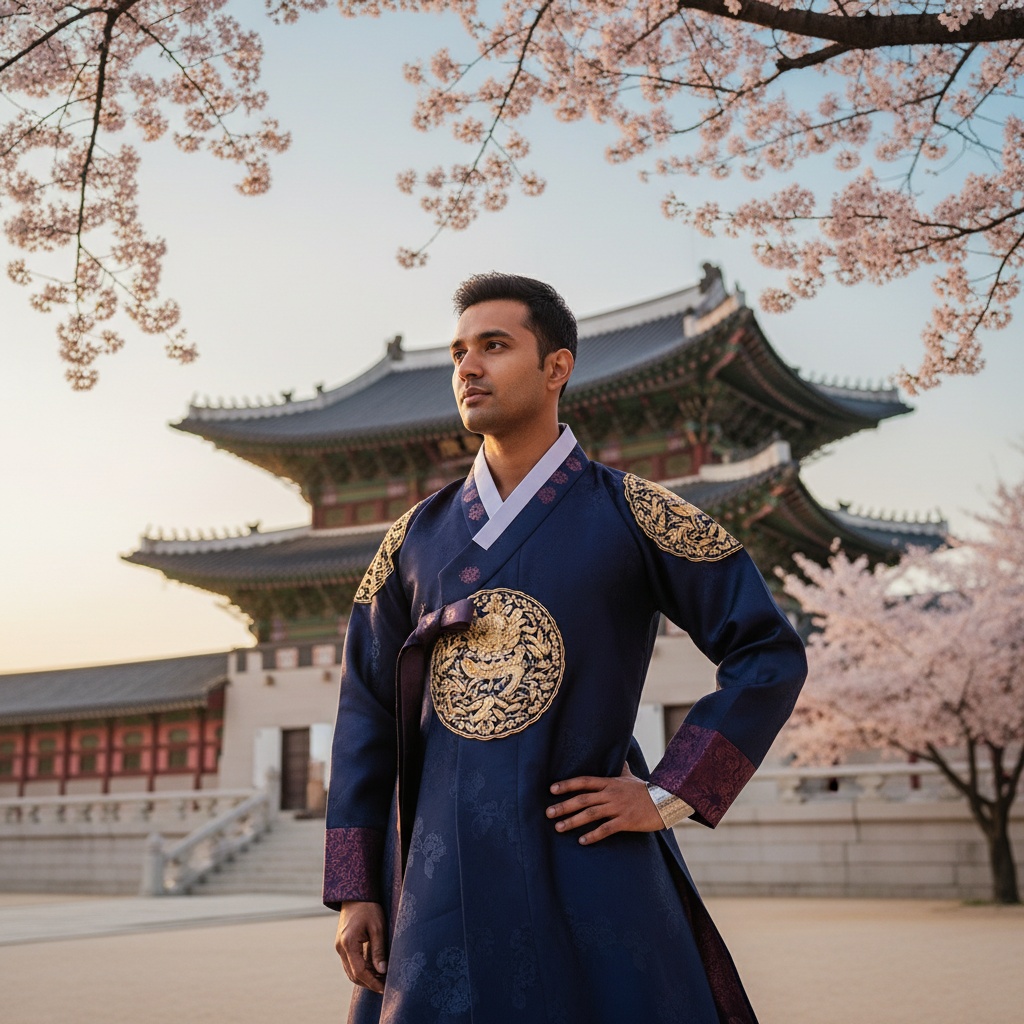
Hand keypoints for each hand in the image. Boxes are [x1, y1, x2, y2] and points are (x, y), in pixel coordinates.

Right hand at [335, 900, 387, 993]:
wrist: (355, 895)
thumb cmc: (368, 908)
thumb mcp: (377, 927)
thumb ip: (379, 950)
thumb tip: (382, 971)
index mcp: (348, 943)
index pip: (359, 971)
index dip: (372, 982)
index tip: (384, 988)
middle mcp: (340, 948)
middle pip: (353, 974)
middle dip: (369, 982)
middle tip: (385, 986)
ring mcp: (340, 947)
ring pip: (351, 971)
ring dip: (365, 977)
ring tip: (381, 979)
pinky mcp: (342, 945)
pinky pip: (351, 962)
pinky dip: (361, 968)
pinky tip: (374, 969)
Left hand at [546, 762, 662, 844]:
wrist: (666, 801)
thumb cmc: (645, 790)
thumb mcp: (630, 777)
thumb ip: (621, 769)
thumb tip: (620, 758)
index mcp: (610, 783)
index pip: (584, 781)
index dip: (567, 785)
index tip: (552, 789)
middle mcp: (611, 794)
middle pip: (582, 799)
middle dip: (564, 806)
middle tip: (548, 813)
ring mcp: (618, 808)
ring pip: (591, 814)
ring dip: (573, 821)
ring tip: (558, 828)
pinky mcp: (626, 821)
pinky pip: (606, 829)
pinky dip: (593, 835)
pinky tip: (582, 841)